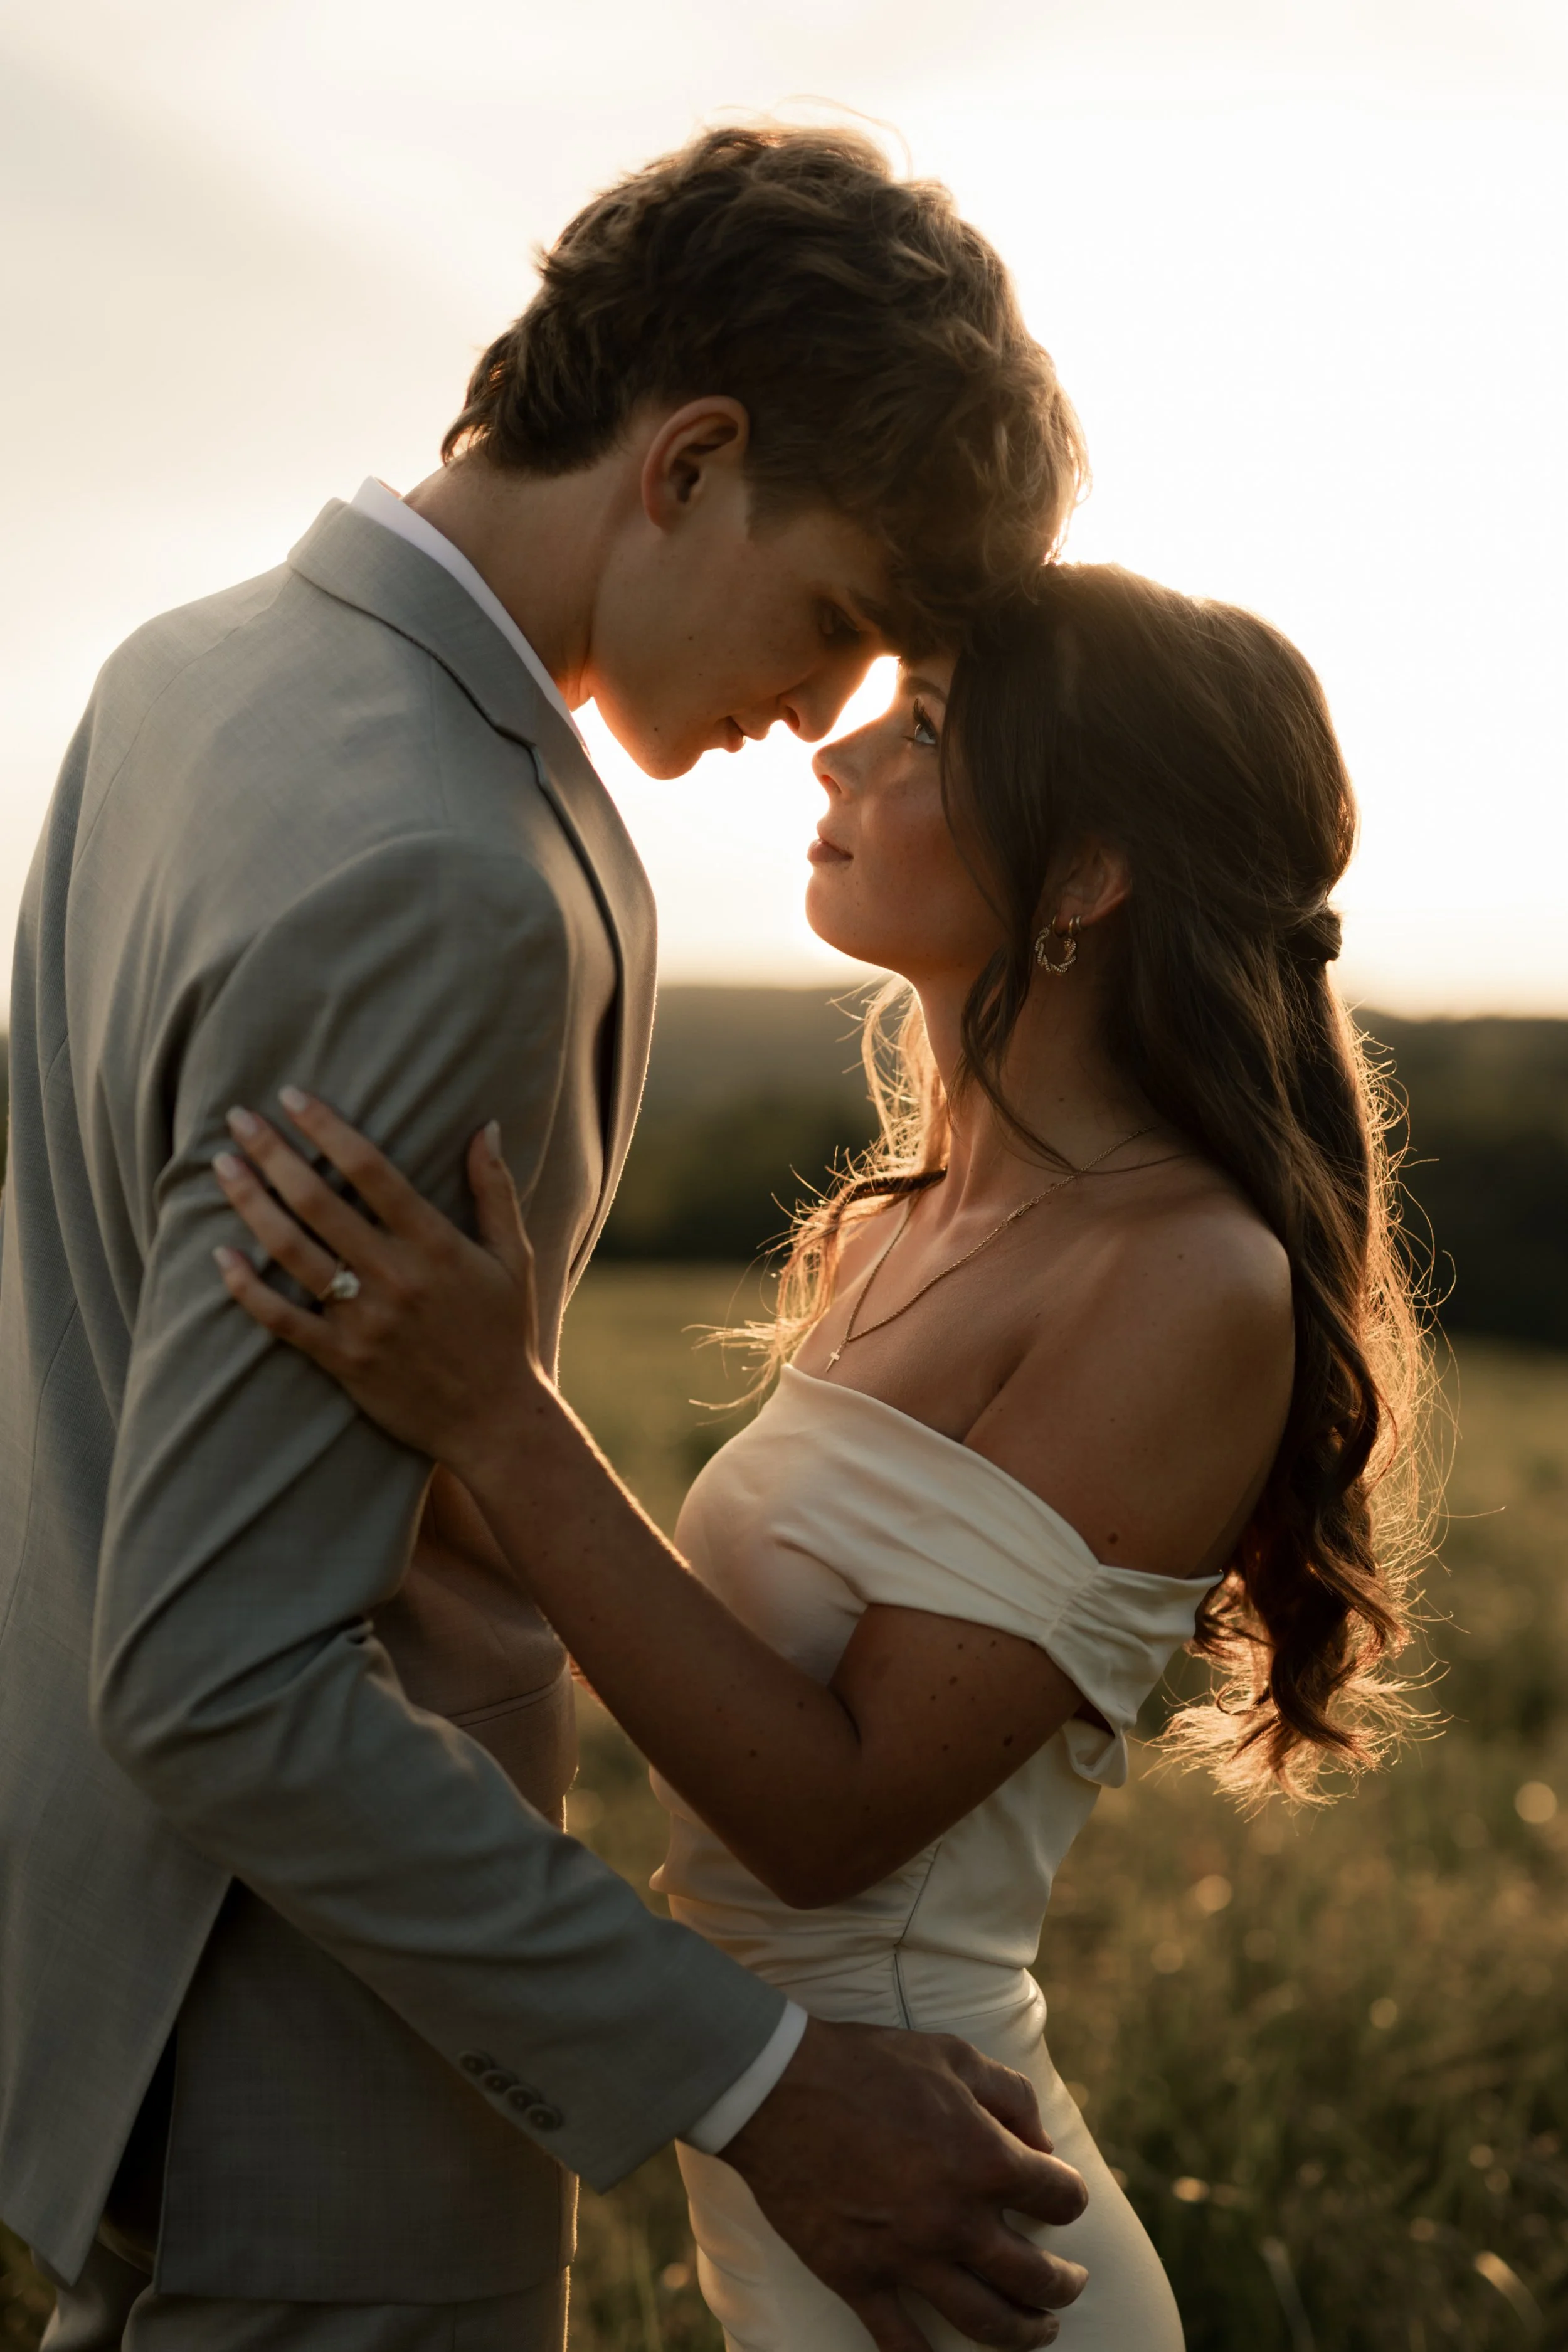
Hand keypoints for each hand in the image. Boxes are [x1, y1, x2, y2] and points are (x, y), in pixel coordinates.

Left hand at [211, 1091, 549, 1480]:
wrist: (495, 1422)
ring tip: (224, 1168)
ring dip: (251, 1205)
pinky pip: (281, 1320)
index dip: (328, 1128)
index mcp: (436, 1245)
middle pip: (319, 1201)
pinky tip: (221, 1256)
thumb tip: (487, 1126)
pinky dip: (246, 1289)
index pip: (371, 1170)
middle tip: (238, 1118)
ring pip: (292, 1252)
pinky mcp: (342, 1360)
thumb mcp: (515, 1258)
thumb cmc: (506, 1334)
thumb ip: (495, 1191)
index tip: (293, 1097)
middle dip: (273, 1153)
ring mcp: (365, 1321)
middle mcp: (396, 1277)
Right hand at [722, 2017, 1088, 2350]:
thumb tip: (1044, 2144)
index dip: (1069, 2196)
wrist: (778, 2087)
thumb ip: (1010, 2096)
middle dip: (1064, 2284)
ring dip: (1025, 2333)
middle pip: (1036, 2277)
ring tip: (1039, 2330)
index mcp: (985, 2160)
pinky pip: (902, 2345)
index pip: (1061, 2199)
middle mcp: (956, 2220)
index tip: (1062, 2196)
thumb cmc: (869, 2062)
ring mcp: (907, 2257)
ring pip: (987, 2323)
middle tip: (1071, 2284)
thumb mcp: (952, 2055)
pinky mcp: (858, 2278)